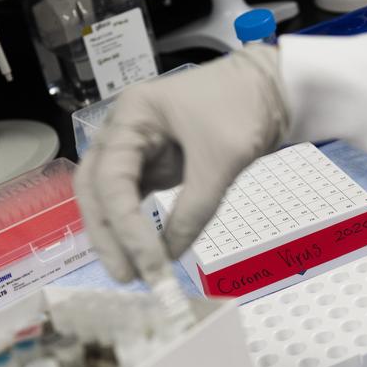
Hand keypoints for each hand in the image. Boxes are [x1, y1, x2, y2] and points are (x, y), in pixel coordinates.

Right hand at [74, 45, 288, 284]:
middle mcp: (122, 132)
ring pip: (110, 198)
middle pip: (96, 189)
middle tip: (127, 277)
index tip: (150, 263)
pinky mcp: (152, 164)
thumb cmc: (243, 109)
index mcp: (131, 116)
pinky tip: (145, 251)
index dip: (126, 226)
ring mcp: (135, 149)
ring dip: (118, 235)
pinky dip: (137, 226)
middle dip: (108, 235)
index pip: (112, 179)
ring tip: (134, 272)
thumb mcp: (220, 160)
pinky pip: (134, 199)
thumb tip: (169, 256)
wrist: (270, 89)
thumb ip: (194, 210)